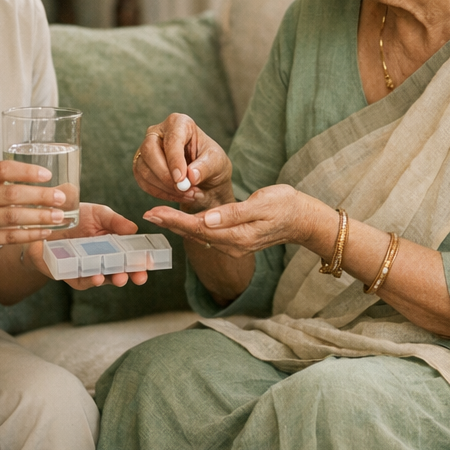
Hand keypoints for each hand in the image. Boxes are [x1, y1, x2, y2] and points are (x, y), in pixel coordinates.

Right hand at [0, 159, 68, 259]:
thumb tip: (38, 179)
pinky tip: (44, 232)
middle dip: (40, 196)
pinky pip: (8, 237)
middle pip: (11, 194)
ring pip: (13, 217)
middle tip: (60, 198)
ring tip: (58, 216)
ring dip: (39, 217)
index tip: (47, 175)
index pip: (2, 169)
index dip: (26, 171)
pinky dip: (29, 234)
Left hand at [23, 202, 148, 288]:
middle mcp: (104, 259)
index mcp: (114, 244)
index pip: (132, 254)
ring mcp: (89, 269)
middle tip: (141, 276)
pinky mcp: (72, 275)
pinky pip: (83, 281)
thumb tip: (134, 228)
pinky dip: (91, 280)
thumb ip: (114, 220)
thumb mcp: (97, 213)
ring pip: (105, 278)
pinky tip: (97, 277)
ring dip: (114, 279)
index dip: (143, 259)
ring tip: (121, 277)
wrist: (43, 225)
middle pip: (123, 269)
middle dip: (133, 274)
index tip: (152, 262)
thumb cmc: (73, 217)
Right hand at [133, 114, 233, 208]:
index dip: (175, 160)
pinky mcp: (141, 166)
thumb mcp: (217, 163)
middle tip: (183, 190)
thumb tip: (191, 176)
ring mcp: (146, 149)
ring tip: (186, 195)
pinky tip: (176, 196)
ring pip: (144, 168)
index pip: (172, 139)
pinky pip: (143, 181)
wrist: (205, 178)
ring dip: (164, 187)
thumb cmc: (211, 163)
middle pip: (150, 151)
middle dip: (165, 175)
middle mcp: (158, 132)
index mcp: (179, 123)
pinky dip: (159, 193)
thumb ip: (205, 167)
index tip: (182, 179)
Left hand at [143, 184, 335, 258]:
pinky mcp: (236, 240)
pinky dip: (191, 226)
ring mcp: (234, 244)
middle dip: (170, 223)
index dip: (174, 220)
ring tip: (158, 215)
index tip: (154, 212)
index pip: (198, 227)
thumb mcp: (261, 204)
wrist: (303, 219)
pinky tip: (181, 219)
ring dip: (178, 225)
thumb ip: (234, 214)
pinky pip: (208, 234)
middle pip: (194, 233)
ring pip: (199, 235)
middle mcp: (232, 244)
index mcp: (237, 235)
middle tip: (147, 213)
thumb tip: (206, 219)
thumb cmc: (285, 205)